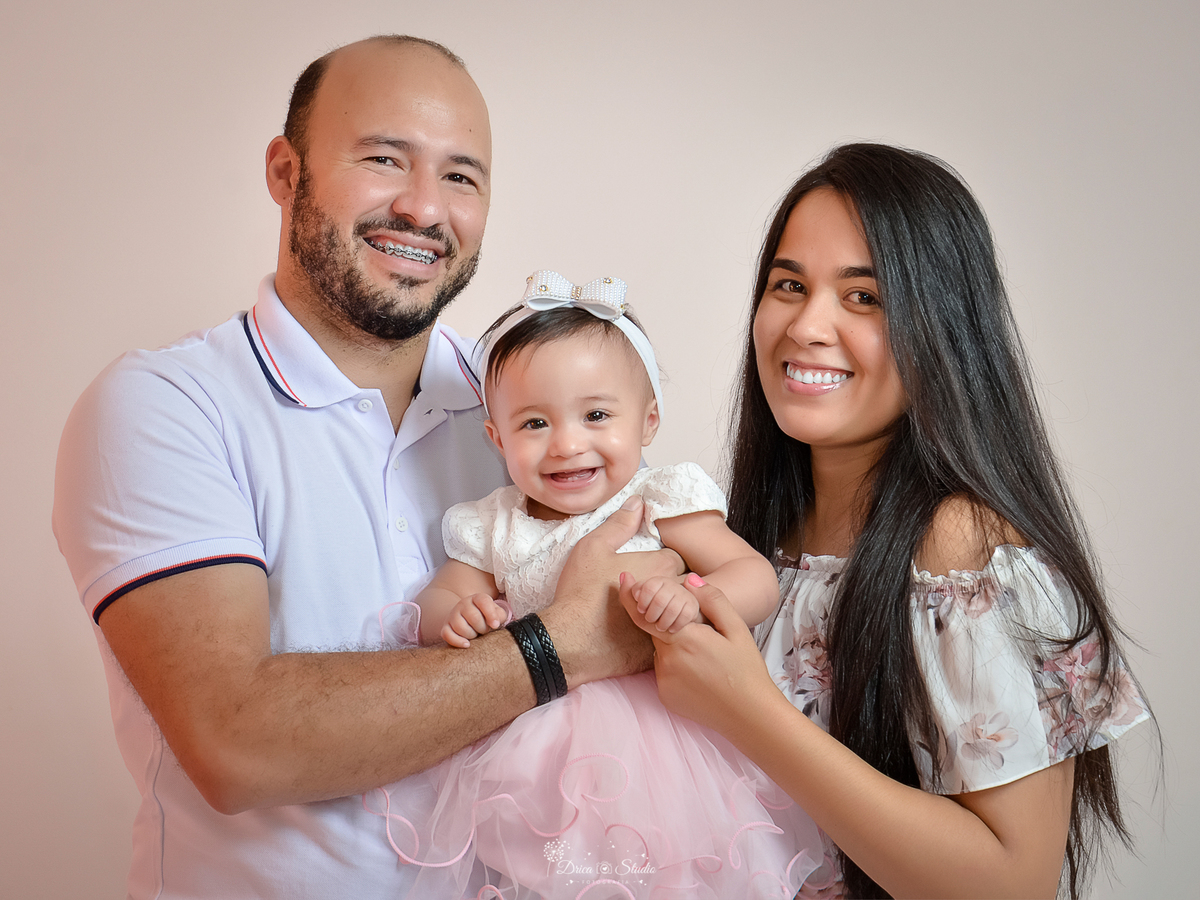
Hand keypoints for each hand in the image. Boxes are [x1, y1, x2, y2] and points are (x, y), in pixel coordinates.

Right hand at [441, 593, 509, 647]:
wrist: (468, 618)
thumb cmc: (486, 617)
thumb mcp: (496, 613)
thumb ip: (499, 616)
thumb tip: (495, 623)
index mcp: (477, 598)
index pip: (483, 602)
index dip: (491, 614)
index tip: (495, 625)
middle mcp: (463, 604)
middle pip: (473, 617)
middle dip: (482, 628)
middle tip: (484, 631)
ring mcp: (453, 615)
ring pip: (460, 626)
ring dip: (471, 635)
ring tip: (475, 635)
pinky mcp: (446, 627)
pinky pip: (447, 634)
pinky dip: (457, 641)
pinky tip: (467, 644)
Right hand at [540, 496, 680, 685]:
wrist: (569, 639)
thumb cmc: (581, 590)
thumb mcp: (594, 546)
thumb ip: (620, 523)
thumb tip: (637, 502)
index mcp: (660, 566)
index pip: (678, 559)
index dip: (665, 562)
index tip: (648, 568)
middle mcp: (669, 595)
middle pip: (685, 588)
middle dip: (672, 588)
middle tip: (651, 592)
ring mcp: (665, 624)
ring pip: (682, 617)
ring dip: (670, 614)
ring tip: (649, 614)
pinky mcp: (656, 650)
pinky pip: (670, 641)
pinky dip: (660, 637)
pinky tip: (638, 635)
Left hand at [619, 572, 775, 734]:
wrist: (750, 715)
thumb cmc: (746, 670)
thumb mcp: (737, 629)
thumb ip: (712, 600)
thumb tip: (689, 579)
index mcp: (684, 639)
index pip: (646, 613)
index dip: (632, 595)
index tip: (624, 578)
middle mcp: (667, 660)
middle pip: (656, 632)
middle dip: (669, 626)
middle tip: (700, 636)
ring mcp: (664, 681)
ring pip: (661, 652)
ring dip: (674, 648)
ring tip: (705, 659)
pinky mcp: (665, 697)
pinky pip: (664, 673)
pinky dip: (676, 668)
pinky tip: (699, 675)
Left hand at [630, 576, 701, 632]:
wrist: (670, 626)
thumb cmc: (651, 615)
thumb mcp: (635, 607)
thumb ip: (626, 592)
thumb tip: (624, 574)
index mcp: (656, 581)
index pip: (648, 587)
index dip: (643, 602)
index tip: (641, 610)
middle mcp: (671, 584)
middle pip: (660, 600)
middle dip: (652, 616)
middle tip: (651, 620)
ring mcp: (684, 594)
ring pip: (672, 610)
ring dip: (663, 623)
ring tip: (660, 627)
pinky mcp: (693, 605)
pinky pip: (684, 616)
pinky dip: (675, 626)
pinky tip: (671, 628)